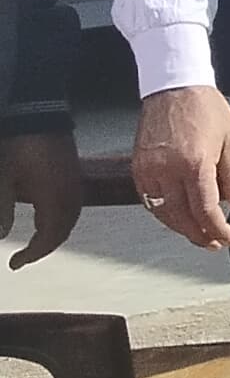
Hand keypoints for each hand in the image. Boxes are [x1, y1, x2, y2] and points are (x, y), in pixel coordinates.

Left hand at [4, 131, 83, 268]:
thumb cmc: (19, 147)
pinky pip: (73, 204)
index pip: (48, 237)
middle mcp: (70, 194)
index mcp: (54, 199)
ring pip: (71, 217)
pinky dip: (62, 217)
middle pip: (64, 230)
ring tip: (37, 240)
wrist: (39, 113)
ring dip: (55, 232)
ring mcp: (74, 181)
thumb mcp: (4, 181)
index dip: (32, 255)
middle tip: (26, 256)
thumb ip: (3, 211)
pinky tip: (49, 216)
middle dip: (45, 247)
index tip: (14, 264)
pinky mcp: (73, 171)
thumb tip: (2, 236)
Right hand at [130, 85, 229, 250]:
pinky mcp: (137, 168)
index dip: (217, 228)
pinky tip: (178, 217)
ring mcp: (148, 170)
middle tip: (214, 243)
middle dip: (199, 234)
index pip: (204, 209)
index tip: (228, 238)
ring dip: (181, 228)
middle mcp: (167, 170)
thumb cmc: (208, 111)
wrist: (174, 87)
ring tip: (199, 235)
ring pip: (162, 213)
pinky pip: (149, 201)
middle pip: (181, 216)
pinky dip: (164, 214)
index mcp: (195, 163)